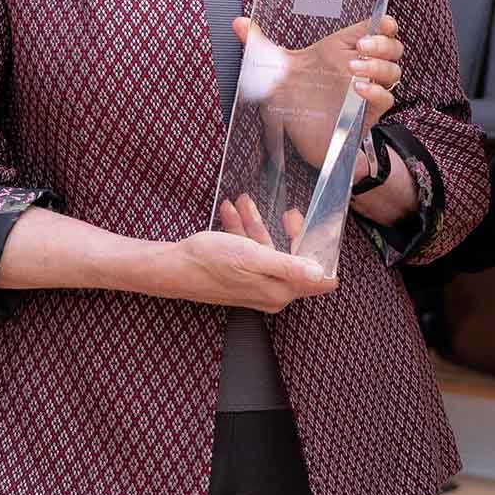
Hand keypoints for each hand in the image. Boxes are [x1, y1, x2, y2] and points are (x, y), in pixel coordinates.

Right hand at [142, 198, 334, 310]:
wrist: (173, 268)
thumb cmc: (210, 262)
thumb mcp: (253, 257)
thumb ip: (289, 266)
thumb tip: (320, 273)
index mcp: (281, 290)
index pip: (319, 276)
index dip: (319, 252)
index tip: (315, 229)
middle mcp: (271, 291)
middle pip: (294, 259)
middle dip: (287, 231)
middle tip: (287, 211)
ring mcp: (255, 284)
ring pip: (267, 250)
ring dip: (257, 225)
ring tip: (244, 202)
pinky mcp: (240, 276)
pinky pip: (249, 251)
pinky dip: (242, 231)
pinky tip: (230, 212)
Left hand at [232, 14, 405, 167]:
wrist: (296, 133)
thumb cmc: (292, 96)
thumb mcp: (273, 68)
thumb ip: (258, 44)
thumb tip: (238, 23)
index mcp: (342, 48)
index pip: (376, 28)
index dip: (383, 24)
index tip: (380, 22)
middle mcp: (358, 66)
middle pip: (392, 47)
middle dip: (383, 43)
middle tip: (362, 46)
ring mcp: (365, 90)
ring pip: (392, 71)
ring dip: (378, 66)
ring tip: (354, 70)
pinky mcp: (366, 113)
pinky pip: (385, 99)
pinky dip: (376, 92)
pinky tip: (358, 90)